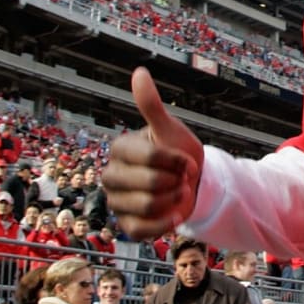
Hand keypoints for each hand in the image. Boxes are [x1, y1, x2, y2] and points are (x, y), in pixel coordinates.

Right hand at [103, 68, 203, 239]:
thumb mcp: (169, 128)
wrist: (192, 183)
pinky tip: (175, 213)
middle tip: (182, 177)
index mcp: (120, 149)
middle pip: (150, 183)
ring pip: (148, 206)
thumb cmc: (178, 152)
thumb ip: (151, 105)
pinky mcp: (127, 225)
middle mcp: (112, 176)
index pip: (151, 157)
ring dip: (174, 199)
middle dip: (176, 180)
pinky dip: (165, 223)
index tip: (187, 161)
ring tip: (177, 192)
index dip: (176, 161)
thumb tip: (139, 73)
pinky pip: (143, 230)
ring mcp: (117, 202)